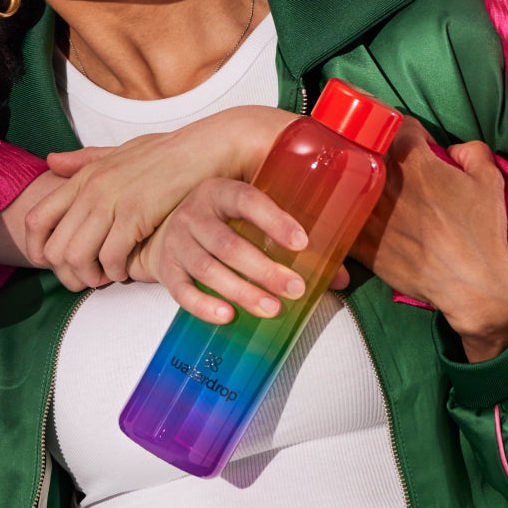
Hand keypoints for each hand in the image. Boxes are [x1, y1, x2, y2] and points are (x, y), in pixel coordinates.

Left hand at [28, 106, 296, 290]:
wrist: (205, 148)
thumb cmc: (165, 152)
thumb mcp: (118, 151)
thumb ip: (84, 160)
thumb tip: (50, 162)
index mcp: (84, 176)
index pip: (37, 219)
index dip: (38, 249)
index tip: (54, 263)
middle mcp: (91, 189)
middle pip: (55, 247)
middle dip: (66, 273)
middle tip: (85, 280)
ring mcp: (111, 201)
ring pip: (78, 256)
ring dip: (90, 276)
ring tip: (106, 278)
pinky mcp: (135, 215)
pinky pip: (110, 257)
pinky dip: (115, 272)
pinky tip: (127, 271)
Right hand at [127, 178, 350, 324]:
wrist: (166, 232)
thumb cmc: (225, 224)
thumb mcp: (252, 218)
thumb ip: (295, 240)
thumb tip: (342, 277)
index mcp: (221, 191)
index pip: (247, 199)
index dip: (274, 220)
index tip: (302, 243)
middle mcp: (194, 213)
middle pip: (229, 243)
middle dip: (264, 269)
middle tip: (296, 288)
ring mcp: (176, 241)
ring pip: (208, 268)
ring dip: (242, 291)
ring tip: (272, 308)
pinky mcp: (165, 269)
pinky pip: (181, 290)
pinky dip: (203, 305)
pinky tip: (227, 316)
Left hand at [352, 120, 507, 360]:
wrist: (470, 283)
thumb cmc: (481, 232)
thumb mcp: (490, 181)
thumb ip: (472, 151)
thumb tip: (453, 148)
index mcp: (416, 163)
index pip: (399, 126)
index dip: (411, 130)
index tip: (417, 142)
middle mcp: (387, 184)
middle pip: (367, 149)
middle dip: (377, 149)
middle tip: (388, 159)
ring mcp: (370, 214)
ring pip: (347, 181)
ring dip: (356, 178)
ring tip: (368, 184)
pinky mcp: (361, 243)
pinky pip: (340, 220)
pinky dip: (344, 213)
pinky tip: (353, 214)